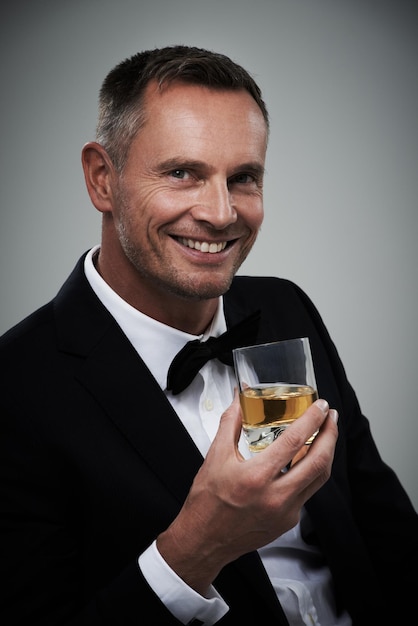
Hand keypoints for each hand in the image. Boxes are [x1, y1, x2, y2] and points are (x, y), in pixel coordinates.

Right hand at [157, 390, 337, 593]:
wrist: (204, 540)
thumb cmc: (207, 502)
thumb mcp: (215, 457)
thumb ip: (230, 424)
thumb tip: (238, 400)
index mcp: (256, 477)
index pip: (293, 442)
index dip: (312, 420)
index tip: (321, 407)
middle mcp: (276, 496)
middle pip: (318, 462)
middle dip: (330, 435)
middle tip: (331, 417)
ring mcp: (286, 512)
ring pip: (319, 479)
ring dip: (327, 453)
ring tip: (326, 435)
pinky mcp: (288, 521)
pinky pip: (307, 493)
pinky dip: (311, 473)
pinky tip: (307, 460)